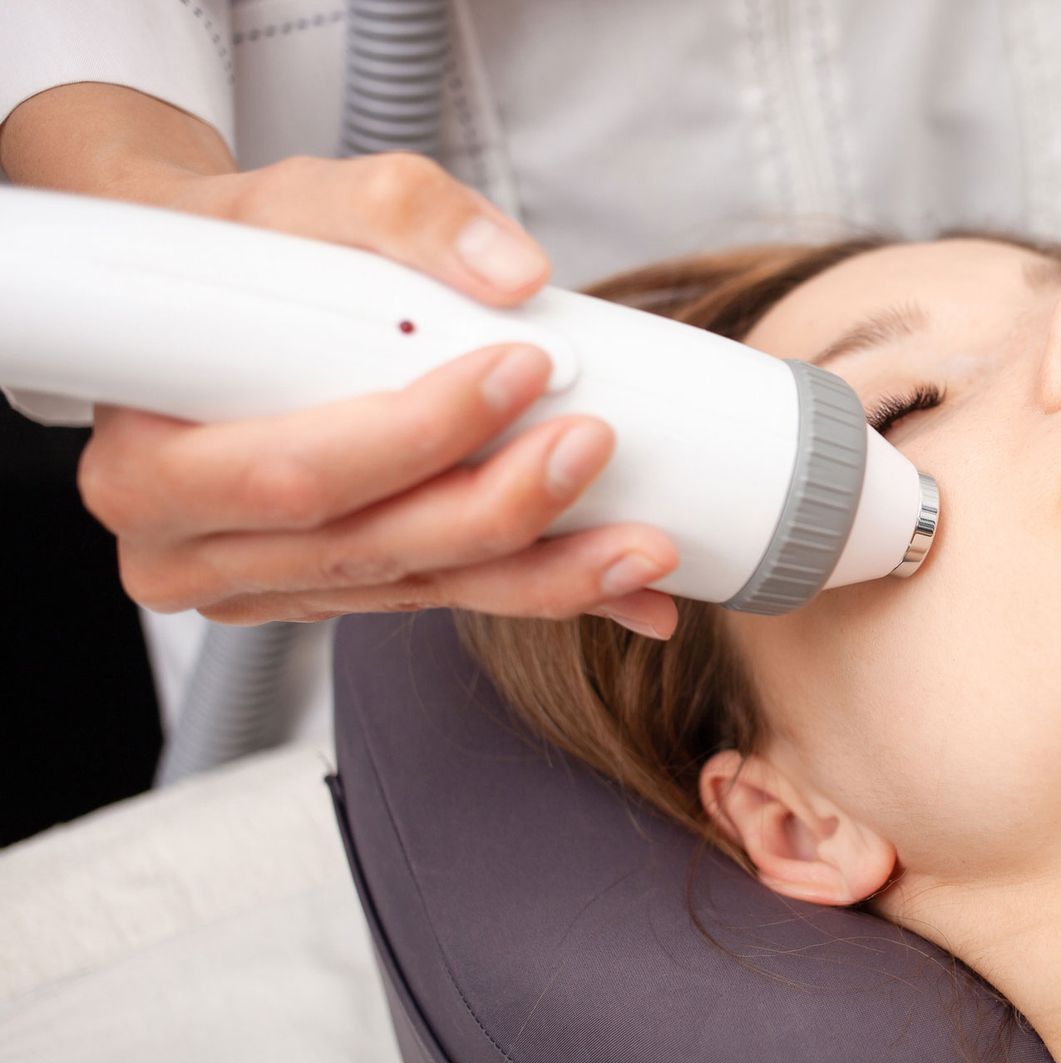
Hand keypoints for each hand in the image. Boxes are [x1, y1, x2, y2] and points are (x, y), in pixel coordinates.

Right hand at [1, 84, 677, 636]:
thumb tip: (513, 270)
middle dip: (500, 507)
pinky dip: (537, 587)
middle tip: (594, 445)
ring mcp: (264, 585)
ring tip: (644, 547)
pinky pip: (442, 597)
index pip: (300, 471)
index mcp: (149, 466)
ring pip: (418, 589)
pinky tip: (620, 582)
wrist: (201, 303)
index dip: (418, 435)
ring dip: (544, 574)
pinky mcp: (330, 593)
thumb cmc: (231, 254)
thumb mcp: (295, 200)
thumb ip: (398, 210)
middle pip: (369, 546)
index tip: (522, 370)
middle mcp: (190, 549)